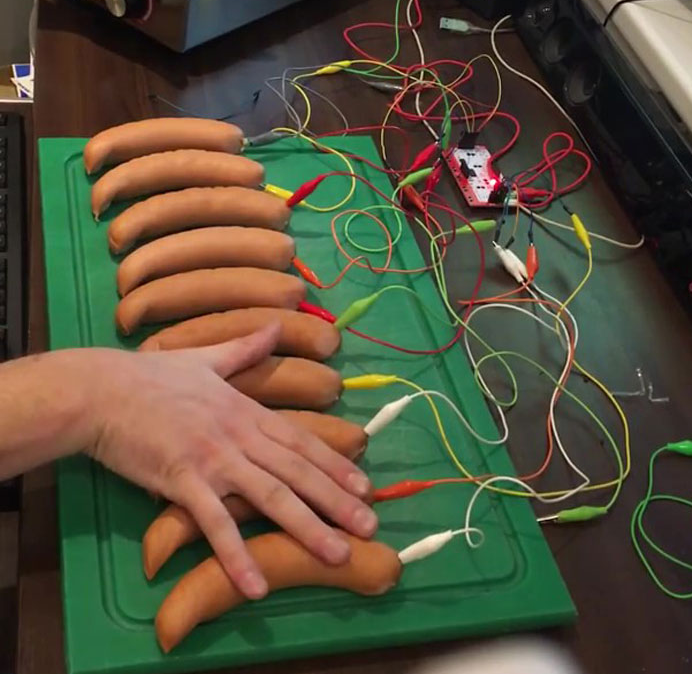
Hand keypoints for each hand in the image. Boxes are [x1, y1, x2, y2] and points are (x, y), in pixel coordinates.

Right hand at [83, 326, 375, 598]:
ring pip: (270, 495)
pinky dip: (237, 554)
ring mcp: (212, 457)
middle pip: (296, 469)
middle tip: (371, 526)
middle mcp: (238, 433)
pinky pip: (215, 523)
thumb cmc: (151, 376)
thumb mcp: (205, 358)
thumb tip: (275, 326)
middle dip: (336, 499)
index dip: (334, 463)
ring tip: (338, 554)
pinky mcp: (182, 480)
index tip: (364, 485)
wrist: (102, 390)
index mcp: (245, 409)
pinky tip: (257, 585)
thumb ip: (244, 348)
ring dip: (307, 526)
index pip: (300, 440)